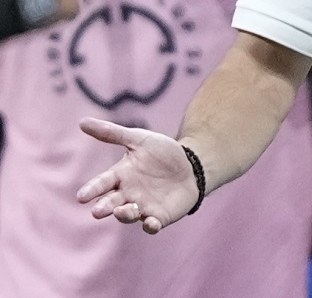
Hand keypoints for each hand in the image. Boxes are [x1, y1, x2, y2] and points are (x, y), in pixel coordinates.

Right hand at [76, 117, 199, 234]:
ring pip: (128, 215)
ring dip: (124, 215)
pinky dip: (150, 226)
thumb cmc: (162, 152)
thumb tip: (81, 122)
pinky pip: (152, 225)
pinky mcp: (159, 217)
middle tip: (97, 211)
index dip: (92, 190)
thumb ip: (112, 133)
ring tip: (122, 211)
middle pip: (111, 203)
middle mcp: (127, 194)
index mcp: (120, 176)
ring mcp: (142, 207)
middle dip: (104, 207)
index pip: (101, 184)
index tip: (81, 197)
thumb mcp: (138, 139)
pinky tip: (150, 224)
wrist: (192, 164)